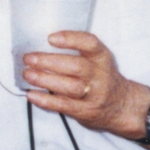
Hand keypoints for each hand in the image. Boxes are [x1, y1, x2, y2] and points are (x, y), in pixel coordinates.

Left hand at [22, 30, 149, 137]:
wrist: (121, 105)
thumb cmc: (101, 77)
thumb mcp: (97, 60)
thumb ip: (76, 52)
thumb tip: (39, 46)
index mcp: (101, 57)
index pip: (90, 44)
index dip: (71, 39)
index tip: (51, 38)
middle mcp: (100, 75)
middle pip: (76, 66)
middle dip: (48, 61)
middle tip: (28, 58)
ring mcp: (94, 94)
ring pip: (69, 87)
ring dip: (45, 80)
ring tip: (27, 74)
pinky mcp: (85, 111)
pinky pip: (63, 105)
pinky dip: (45, 100)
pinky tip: (31, 94)